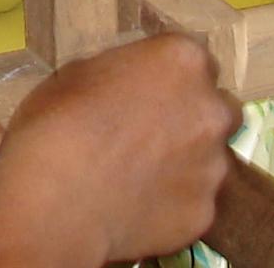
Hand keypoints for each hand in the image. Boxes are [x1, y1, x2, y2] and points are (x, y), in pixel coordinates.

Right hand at [0, 36, 238, 267]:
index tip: (146, 91)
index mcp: (182, 61)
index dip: (168, 76)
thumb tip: (129, 88)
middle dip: (192, 117)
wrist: (56, 203)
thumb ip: (122, 74)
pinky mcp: (205, 213)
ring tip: (139, 177)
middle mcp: (210, 110)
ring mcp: (213, 166)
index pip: (194, 60)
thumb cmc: (56, 124)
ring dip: (185, 162)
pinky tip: (137, 207)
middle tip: (151, 133)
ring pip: (210, 159)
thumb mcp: (80, 73)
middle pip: (217, 109)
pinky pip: (193, 202)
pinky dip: (173, 203)